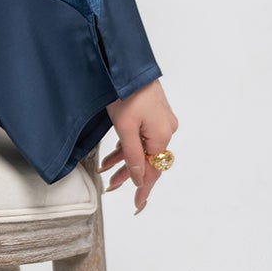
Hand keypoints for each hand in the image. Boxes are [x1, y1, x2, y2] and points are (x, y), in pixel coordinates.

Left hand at [101, 78, 177, 213]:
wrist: (127, 64)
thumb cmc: (125, 93)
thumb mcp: (124, 128)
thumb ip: (132, 156)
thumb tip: (140, 179)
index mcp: (162, 136)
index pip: (154, 171)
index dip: (144, 190)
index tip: (138, 206)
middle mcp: (167, 130)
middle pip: (148, 160)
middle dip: (128, 174)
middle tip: (110, 186)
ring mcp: (162, 120)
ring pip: (143, 148)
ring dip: (125, 160)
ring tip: (104, 169)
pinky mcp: (155, 113)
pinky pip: (142, 136)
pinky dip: (128, 145)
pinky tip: (113, 152)